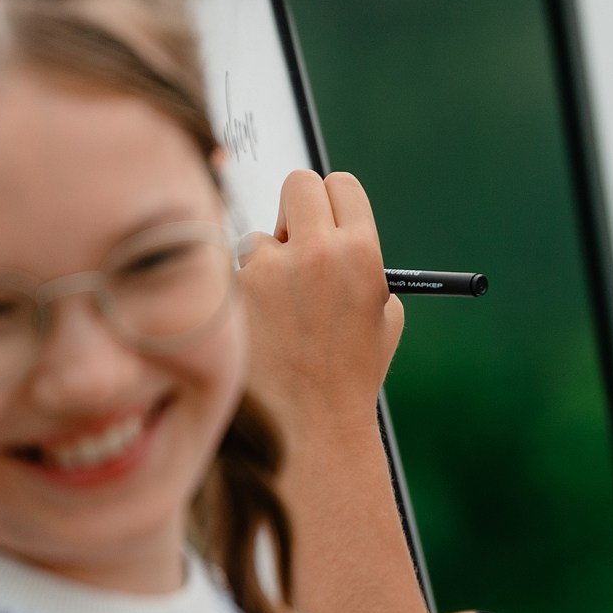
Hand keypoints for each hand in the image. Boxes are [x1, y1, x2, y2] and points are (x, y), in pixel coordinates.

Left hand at [239, 170, 405, 429]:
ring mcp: (266, 270)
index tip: (326, 217)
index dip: (334, 202)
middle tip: (297, 241)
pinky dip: (241, 294)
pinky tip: (256, 330)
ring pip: (259, 236)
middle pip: (298, 185)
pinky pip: (232, 272)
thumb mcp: (382, 319)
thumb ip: (364, 266)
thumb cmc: (348, 376)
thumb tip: (335, 229)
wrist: (307, 427)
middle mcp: (316, 252)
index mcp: (362, 254)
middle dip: (298, 210)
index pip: (341, 185)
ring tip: (278, 315)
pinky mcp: (230, 290)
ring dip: (265, 263)